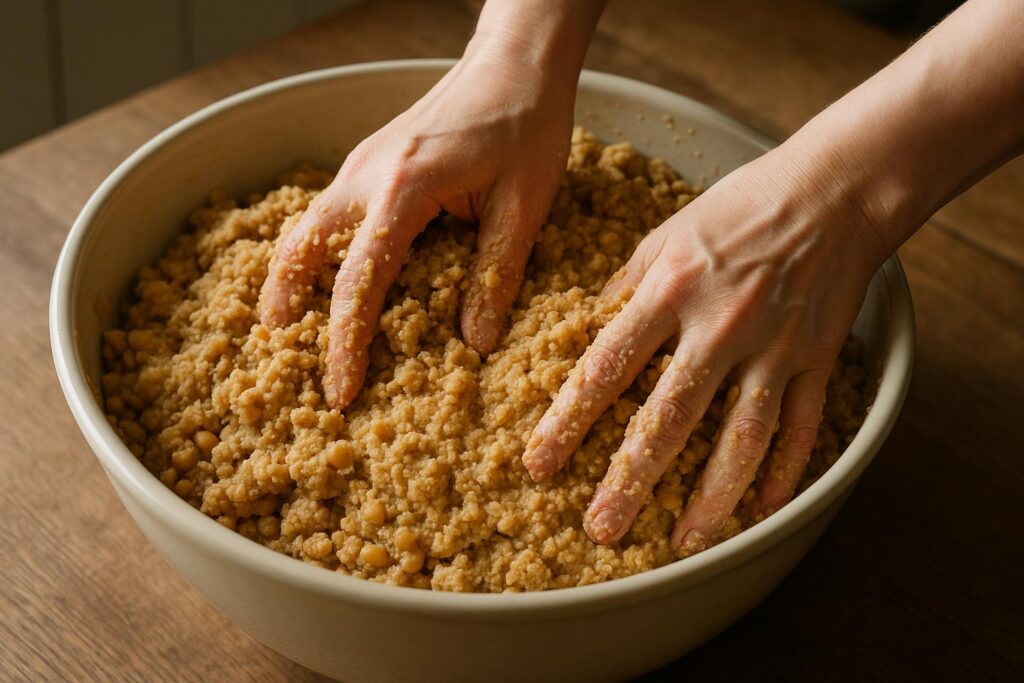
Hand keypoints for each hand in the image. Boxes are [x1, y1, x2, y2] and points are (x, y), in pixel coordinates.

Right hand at [259, 0, 603, 409]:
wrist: (515, 63)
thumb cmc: (525, 126)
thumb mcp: (523, 208)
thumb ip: (494, 276)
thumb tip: (475, 344)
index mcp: (402, 190)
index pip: (359, 281)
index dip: (346, 342)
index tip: (341, 390)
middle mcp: (365, 176)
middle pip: (302, 251)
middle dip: (290, 309)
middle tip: (289, 360)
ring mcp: (360, 165)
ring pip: (305, 230)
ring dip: (294, 280)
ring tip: (293, 329)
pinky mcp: (368, 162)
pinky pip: (327, 214)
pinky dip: (317, 253)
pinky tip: (329, 280)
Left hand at [522, 146, 886, 554]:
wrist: (833, 190)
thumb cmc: (738, 208)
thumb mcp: (666, 234)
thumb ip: (626, 288)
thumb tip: (589, 330)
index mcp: (669, 290)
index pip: (606, 367)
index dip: (569, 420)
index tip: (540, 463)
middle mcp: (718, 325)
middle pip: (669, 417)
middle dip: (631, 479)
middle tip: (603, 529)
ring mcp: (772, 347)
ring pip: (740, 437)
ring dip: (711, 497)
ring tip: (684, 541)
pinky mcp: (814, 359)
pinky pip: (798, 426)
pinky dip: (783, 471)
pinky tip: (761, 510)